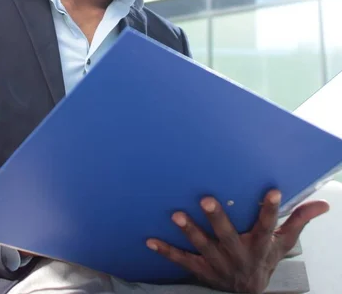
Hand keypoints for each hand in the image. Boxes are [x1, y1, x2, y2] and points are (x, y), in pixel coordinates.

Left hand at [146, 190, 328, 293]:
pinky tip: (151, 239)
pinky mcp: (201, 269)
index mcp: (259, 245)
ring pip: (202, 246)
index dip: (269, 209)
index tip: (272, 190)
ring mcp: (217, 263)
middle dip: (217, 218)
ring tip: (176, 215)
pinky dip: (166, 251)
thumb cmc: (265, 259)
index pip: (267, 225)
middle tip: (206, 199)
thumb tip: (324, 202)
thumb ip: (298, 220)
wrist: (248, 293)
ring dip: (189, 231)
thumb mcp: (283, 242)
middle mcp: (237, 254)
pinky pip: (181, 260)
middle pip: (227, 235)